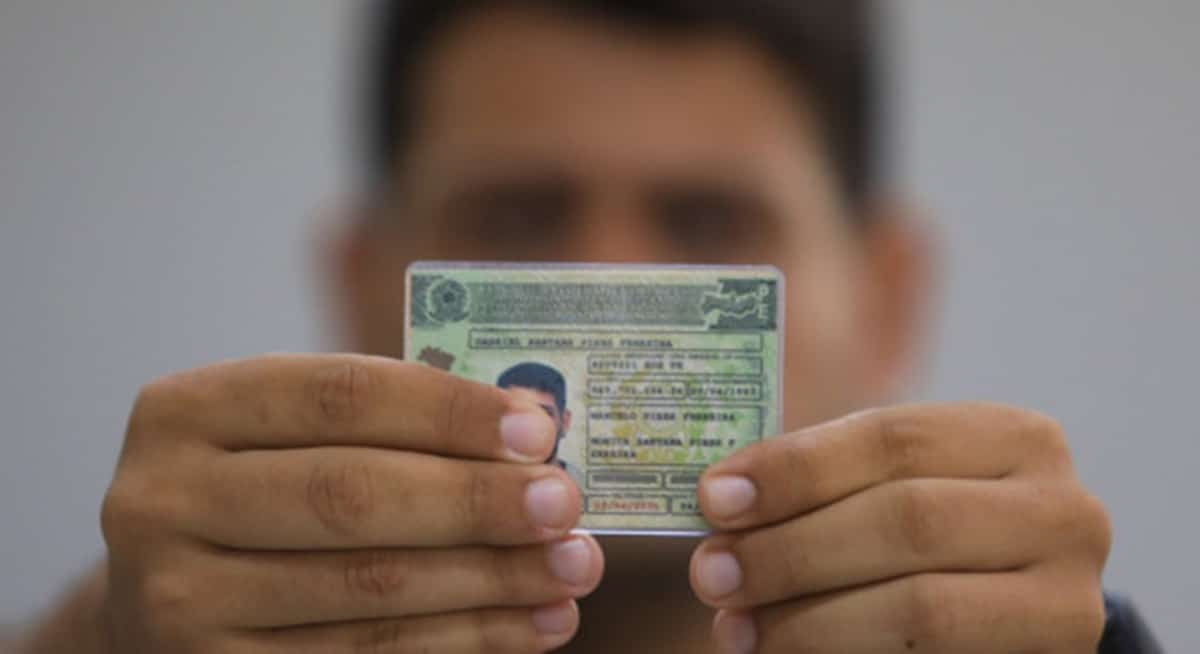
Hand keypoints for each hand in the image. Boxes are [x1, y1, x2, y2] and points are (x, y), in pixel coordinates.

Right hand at [100, 354, 602, 652]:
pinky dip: (464, 639)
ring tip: (573, 567)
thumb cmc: (265, 492)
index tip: (539, 428)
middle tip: (566, 502)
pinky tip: (531, 622)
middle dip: (476, 500)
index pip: (338, 395)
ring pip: (368, 587)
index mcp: (187, 411)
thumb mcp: (295, 436)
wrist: (165, 600)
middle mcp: (163, 503)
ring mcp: (182, 602)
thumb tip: (531, 427)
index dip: (448, 411)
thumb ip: (393, 424)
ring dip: (491, 580)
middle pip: (350, 495)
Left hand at [689, 403, 1110, 652]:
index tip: (714, 498)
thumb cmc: (930, 535)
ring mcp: (1069, 601)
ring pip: (922, 609)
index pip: (891, 439)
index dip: (794, 469)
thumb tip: (721, 499)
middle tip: (711, 575)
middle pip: (906, 520)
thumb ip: (826, 482)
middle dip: (792, 551)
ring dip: (808, 622)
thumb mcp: (893, 485)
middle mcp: (1063, 512)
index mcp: (1016, 439)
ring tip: (733, 629)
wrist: (1009, 613)